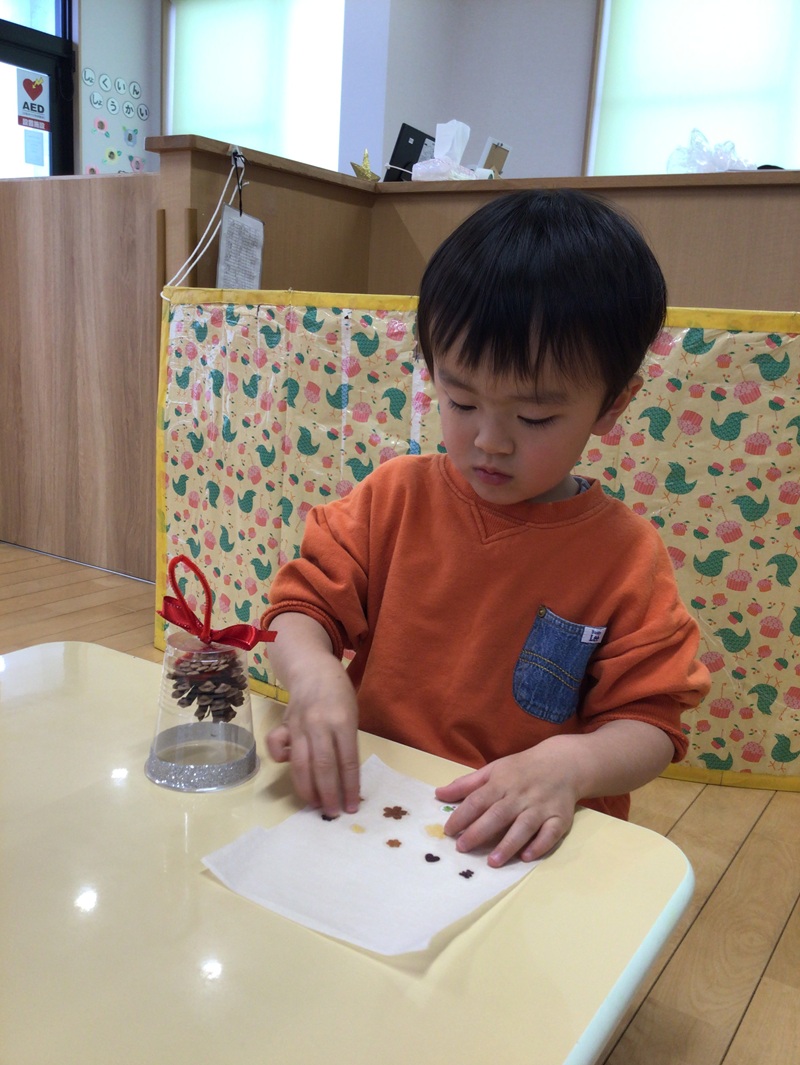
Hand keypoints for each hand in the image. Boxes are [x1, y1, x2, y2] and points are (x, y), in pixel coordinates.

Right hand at [267, 667, 359, 816]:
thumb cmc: (338, 694)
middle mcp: (319, 724)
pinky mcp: (284, 725)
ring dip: (307, 788)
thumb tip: (342, 778)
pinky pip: (276, 745)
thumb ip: (346, 743)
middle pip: (323, 766)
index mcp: (343, 721)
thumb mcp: (352, 714)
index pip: (347, 761)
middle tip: (332, 813)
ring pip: (300, 763)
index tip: (351, 807)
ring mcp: (299, 724)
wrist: (311, 669)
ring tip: (315, 805)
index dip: (349, 787)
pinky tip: (288, 769)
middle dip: (328, 794)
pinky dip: (280, 760)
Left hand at [435, 745, 579, 867]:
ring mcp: (541, 807)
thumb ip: (466, 784)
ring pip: (523, 827)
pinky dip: (539, 845)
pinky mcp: (559, 818)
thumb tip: (438, 794)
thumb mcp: (493, 769)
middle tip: (462, 848)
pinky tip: (526, 857)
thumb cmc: (522, 769)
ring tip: (492, 862)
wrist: (563, 762)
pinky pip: (550, 833)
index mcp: (502, 782)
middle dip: (479, 832)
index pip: (478, 800)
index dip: (462, 815)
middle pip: (498, 815)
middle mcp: (521, 795)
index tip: (448, 831)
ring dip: (508, 844)